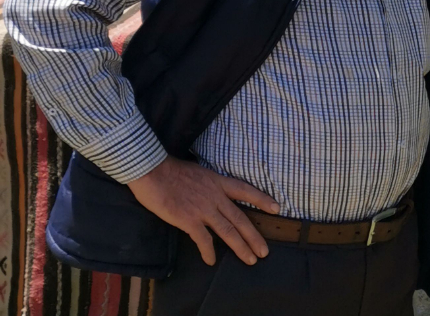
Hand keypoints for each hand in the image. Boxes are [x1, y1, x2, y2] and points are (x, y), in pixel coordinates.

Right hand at [127, 156, 279, 265]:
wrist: (153, 171)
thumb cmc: (171, 169)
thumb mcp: (198, 172)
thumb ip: (208, 184)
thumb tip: (212, 192)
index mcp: (217, 181)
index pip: (245, 190)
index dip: (261, 199)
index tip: (276, 208)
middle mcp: (214, 195)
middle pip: (240, 218)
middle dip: (254, 236)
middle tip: (264, 251)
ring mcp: (203, 208)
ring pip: (227, 231)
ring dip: (240, 247)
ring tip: (250, 260)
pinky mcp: (189, 220)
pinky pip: (203, 240)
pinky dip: (209, 252)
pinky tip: (211, 261)